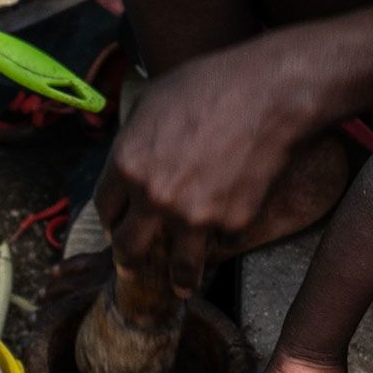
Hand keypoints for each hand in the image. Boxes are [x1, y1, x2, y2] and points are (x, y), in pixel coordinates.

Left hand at [94, 36, 317, 281]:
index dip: (112, 217)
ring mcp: (193, 216)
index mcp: (127, 165)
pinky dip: (222, 241)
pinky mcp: (231, 223)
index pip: (105, 208)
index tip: (119, 222)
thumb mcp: (152, 100)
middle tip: (132, 264)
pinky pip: (221, 243)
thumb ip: (134, 138)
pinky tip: (225, 235)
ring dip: (177, 279)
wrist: (266, 95)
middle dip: (128, 259)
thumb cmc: (209, 85)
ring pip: (176, 267)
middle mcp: (154, 198)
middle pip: (127, 248)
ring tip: (180, 287)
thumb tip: (131, 157)